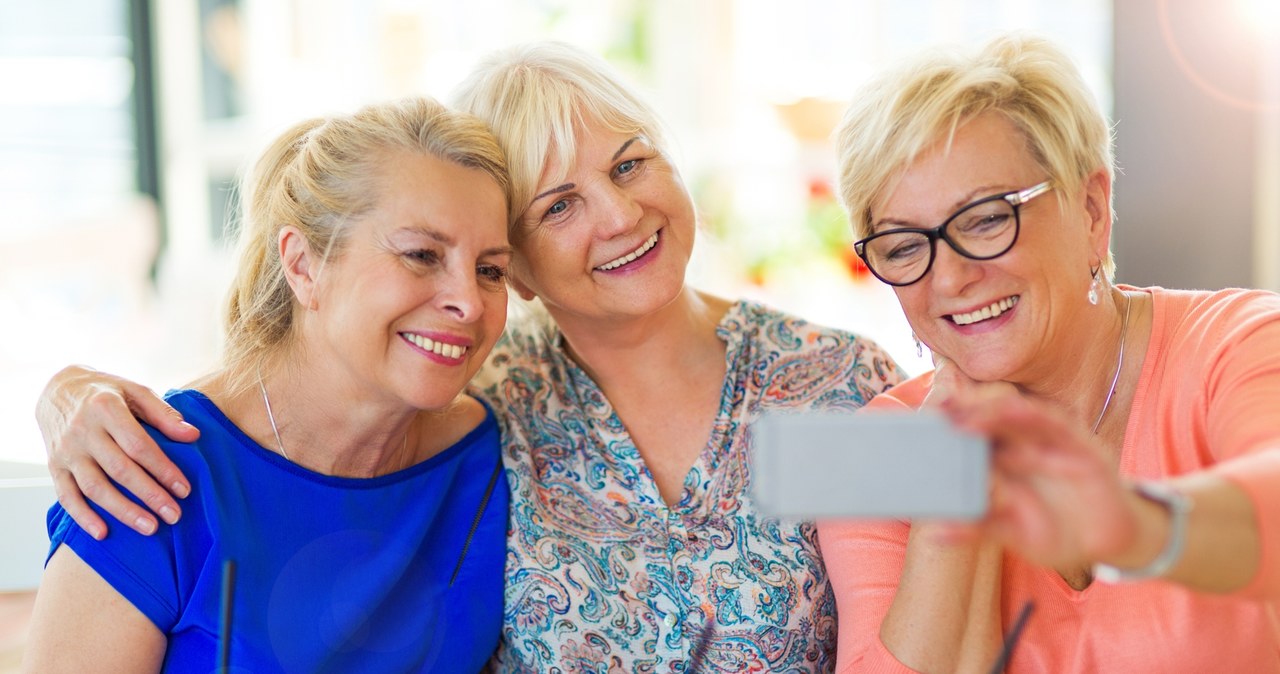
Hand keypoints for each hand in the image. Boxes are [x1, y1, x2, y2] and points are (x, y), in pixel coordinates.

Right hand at [36, 366, 198, 537]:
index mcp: (105, 408)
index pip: (138, 446)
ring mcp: (66, 451)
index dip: (163, 469)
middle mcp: (82, 431)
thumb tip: (193, 436)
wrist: (58, 390)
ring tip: (150, 528)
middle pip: (119, 470)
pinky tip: (103, 533)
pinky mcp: (53, 466)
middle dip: (149, 495)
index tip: (184, 489)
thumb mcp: (136, 391)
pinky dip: (82, 517)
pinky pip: (66, 496)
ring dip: (122, 511)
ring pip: (94, 488)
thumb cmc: (106, 392)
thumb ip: (164, 414)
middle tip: (174, 515)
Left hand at [937, 388, 1137, 568]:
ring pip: (1021, 415)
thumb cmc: (1053, 532)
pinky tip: (1017, 409)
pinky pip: (1059, 425)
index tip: (921, 425)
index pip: (973, 435)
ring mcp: (1053, 442)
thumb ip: (976, 529)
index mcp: (1004, 460)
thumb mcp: (1011, 533)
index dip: (949, 427)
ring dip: (993, 410)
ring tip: (966, 412)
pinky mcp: (1082, 446)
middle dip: (965, 411)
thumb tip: (934, 535)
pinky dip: (1037, 416)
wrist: (1106, 543)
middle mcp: (1025, 445)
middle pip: (991, 419)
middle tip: (938, 413)